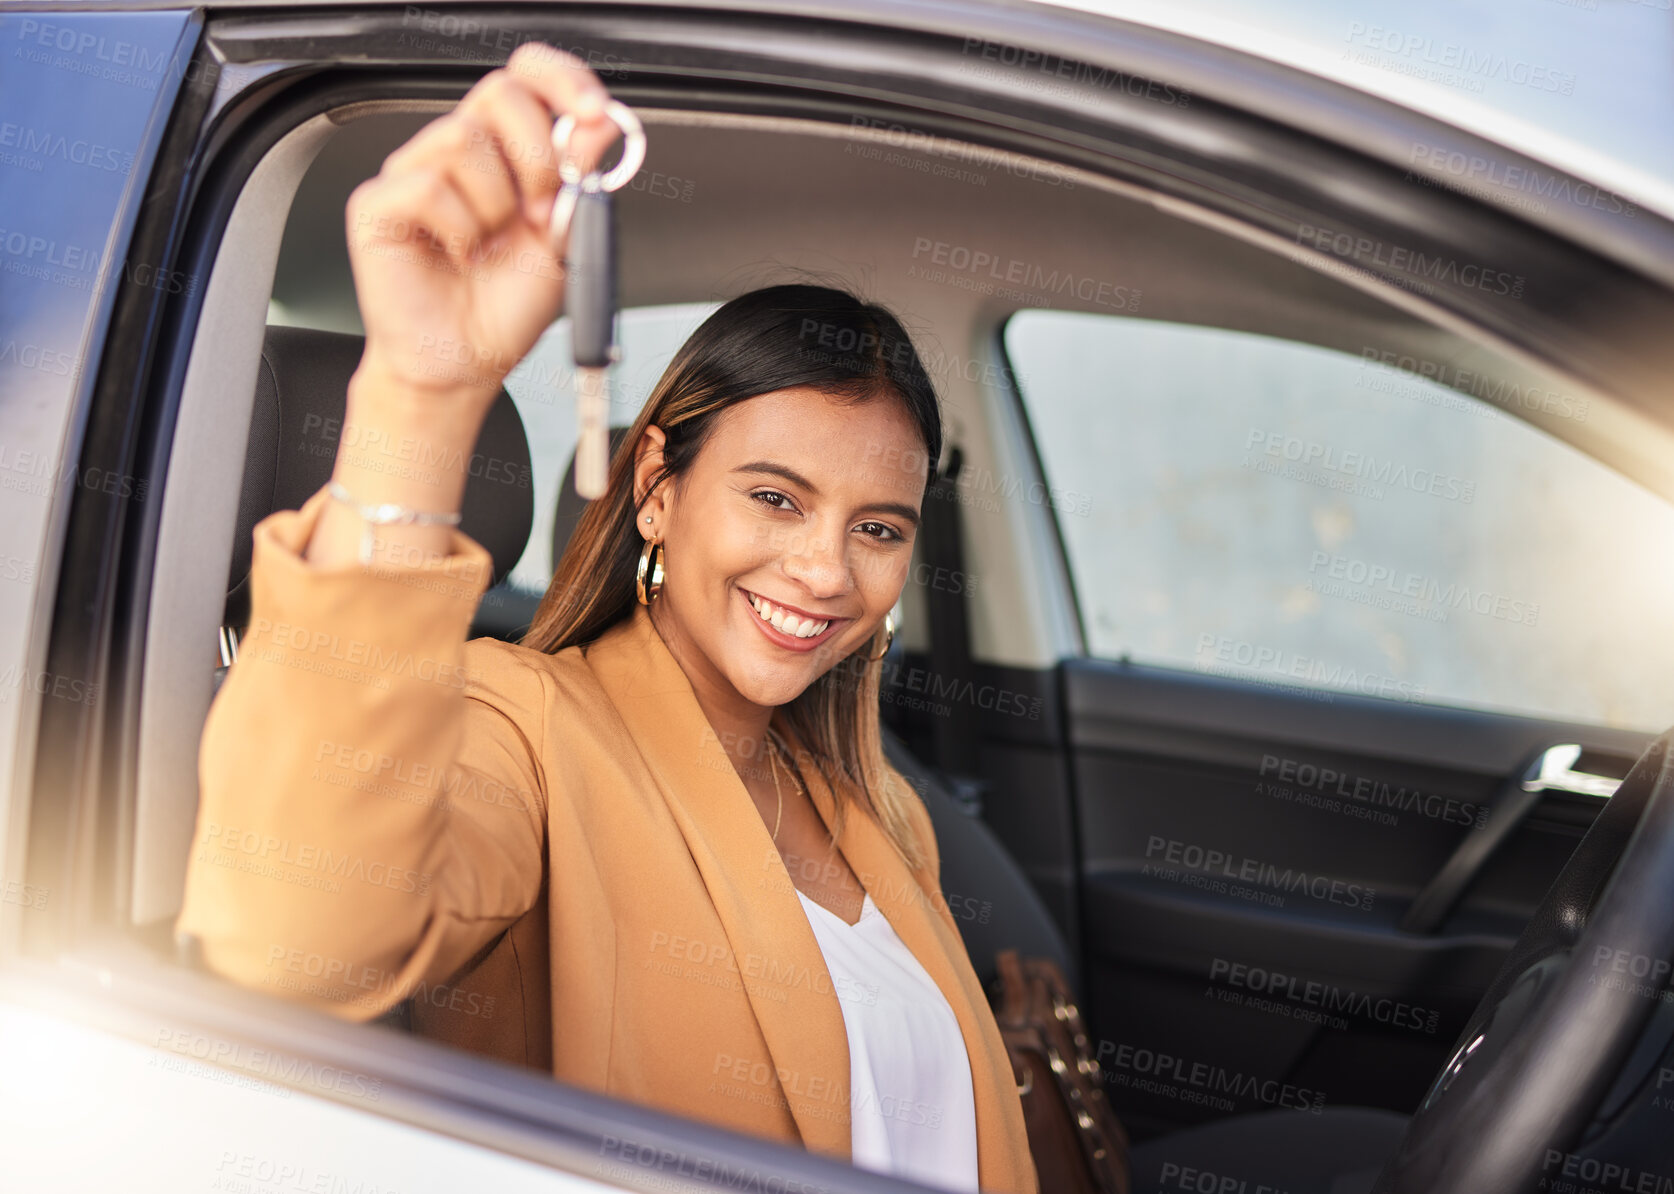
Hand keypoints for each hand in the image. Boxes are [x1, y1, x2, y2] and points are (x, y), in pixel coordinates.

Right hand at [345, 43, 621, 413]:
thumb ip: (579, 180)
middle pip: (498, 91)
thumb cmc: (504, 308)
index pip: (526, 77)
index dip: (561, 80)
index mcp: (504, 152)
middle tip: (539, 211)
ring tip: (489, 245)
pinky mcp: (378, 203)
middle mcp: (457, 153)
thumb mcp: (563, 240)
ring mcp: (414, 173)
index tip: (593, 112)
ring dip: (495, 204)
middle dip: (536, 152)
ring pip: (462, 139)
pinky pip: (428, 187)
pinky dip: (458, 229)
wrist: (466, 362)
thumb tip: (600, 125)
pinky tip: (457, 255)